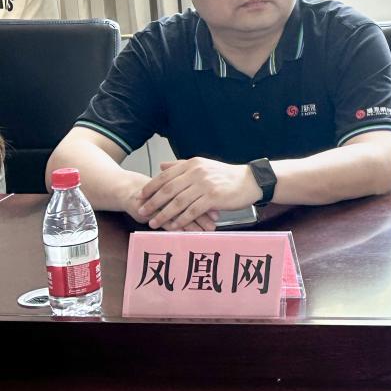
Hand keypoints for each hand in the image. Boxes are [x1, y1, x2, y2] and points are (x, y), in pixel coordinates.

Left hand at [136, 158, 257, 231]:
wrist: (251, 181)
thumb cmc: (226, 176)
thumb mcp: (203, 165)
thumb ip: (181, 166)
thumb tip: (161, 166)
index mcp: (192, 164)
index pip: (165, 176)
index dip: (150, 187)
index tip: (139, 197)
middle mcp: (196, 173)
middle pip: (168, 189)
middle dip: (152, 202)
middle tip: (141, 212)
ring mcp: (205, 185)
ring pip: (178, 202)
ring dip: (164, 214)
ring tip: (153, 223)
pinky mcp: (213, 198)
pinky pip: (192, 211)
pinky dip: (181, 220)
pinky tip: (174, 226)